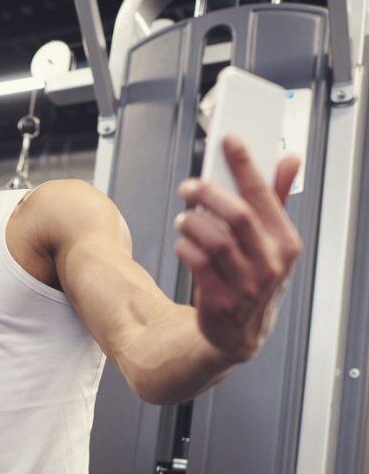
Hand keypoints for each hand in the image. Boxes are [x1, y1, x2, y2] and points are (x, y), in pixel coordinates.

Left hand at [173, 134, 302, 362]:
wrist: (239, 334)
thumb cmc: (254, 278)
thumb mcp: (271, 243)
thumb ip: (277, 200)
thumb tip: (289, 159)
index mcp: (286, 243)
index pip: (264, 195)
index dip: (245, 164)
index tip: (228, 138)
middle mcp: (271, 263)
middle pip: (237, 215)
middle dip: (208, 193)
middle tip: (189, 185)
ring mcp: (247, 284)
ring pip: (213, 239)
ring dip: (192, 222)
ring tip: (184, 218)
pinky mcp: (221, 299)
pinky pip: (196, 262)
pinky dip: (184, 247)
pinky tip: (183, 244)